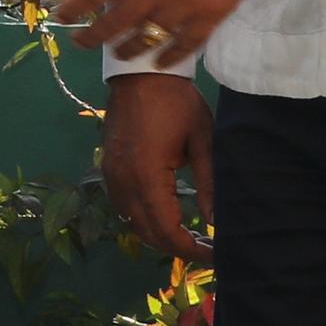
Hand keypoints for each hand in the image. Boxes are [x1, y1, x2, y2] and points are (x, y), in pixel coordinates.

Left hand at [57, 0, 281, 70]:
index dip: (74, 8)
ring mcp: (186, 3)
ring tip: (116, 53)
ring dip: (128, 49)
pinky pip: (187, 44)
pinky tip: (159, 61)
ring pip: (149, 36)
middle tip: (81, 43)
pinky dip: (170, 56)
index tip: (61, 18)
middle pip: (117, 21)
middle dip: (93, 36)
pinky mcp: (214, 13)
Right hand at [100, 71, 216, 262]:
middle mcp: (123, 182)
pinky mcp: (109, 168)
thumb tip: (216, 222)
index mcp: (147, 176)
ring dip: (158, 234)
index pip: (167, 229)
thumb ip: (209, 185)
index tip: (215, 252)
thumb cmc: (177, 103)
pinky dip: (143, 219)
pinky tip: (165, 214)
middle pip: (147, 232)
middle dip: (176, 247)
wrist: (141, 73)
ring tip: (188, 235)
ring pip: (132, 222)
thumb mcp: (203, 141)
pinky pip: (123, 207)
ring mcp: (112, 176)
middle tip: (206, 247)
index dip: (191, 248)